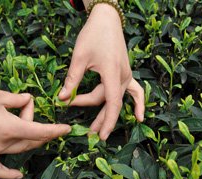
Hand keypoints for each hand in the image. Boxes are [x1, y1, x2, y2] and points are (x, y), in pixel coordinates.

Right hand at [0, 81, 70, 178]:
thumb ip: (16, 99)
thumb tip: (28, 100)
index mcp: (8, 127)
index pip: (40, 131)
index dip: (56, 129)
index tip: (68, 129)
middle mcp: (2, 143)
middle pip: (29, 136)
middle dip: (35, 122)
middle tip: (26, 105)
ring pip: (18, 148)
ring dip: (27, 136)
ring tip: (25, 122)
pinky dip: (8, 173)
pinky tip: (18, 175)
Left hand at [58, 4, 143, 139]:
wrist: (106, 20)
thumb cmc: (93, 35)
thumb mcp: (79, 57)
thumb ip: (72, 80)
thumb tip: (62, 98)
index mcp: (112, 74)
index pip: (112, 104)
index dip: (106, 121)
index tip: (98, 135)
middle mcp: (123, 77)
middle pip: (109, 101)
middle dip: (98, 118)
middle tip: (87, 134)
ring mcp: (126, 75)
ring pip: (113, 97)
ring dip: (105, 112)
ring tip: (95, 127)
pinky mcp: (125, 72)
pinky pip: (134, 91)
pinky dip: (136, 103)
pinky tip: (139, 116)